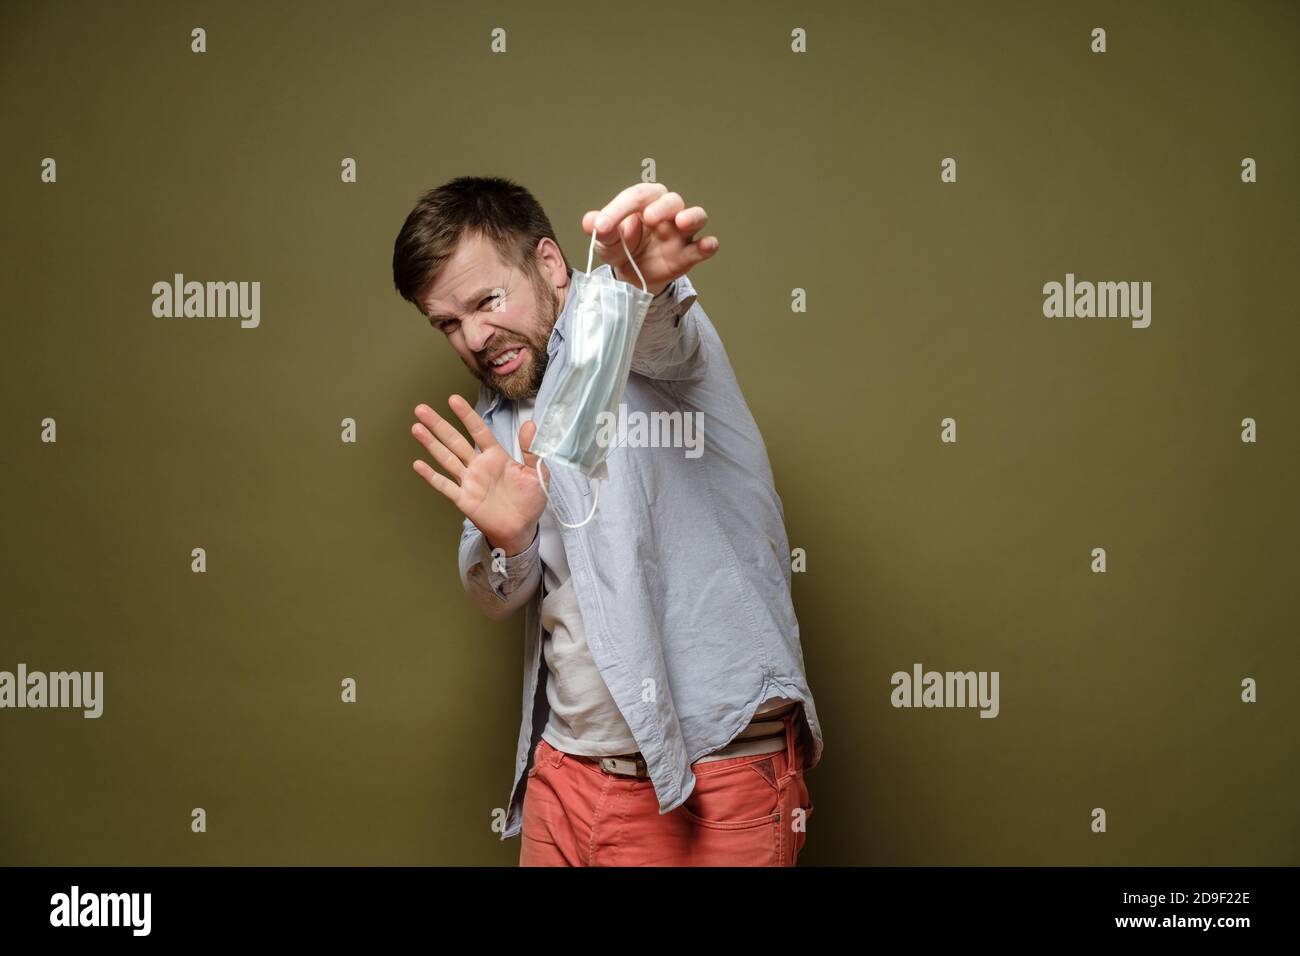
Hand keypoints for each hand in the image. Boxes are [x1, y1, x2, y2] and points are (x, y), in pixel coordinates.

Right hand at [411, 395, 547, 554]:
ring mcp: (469, 482)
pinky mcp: (464, 499)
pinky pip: (445, 486)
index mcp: (496, 456)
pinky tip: (418, 465)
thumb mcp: (537, 473)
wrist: (523, 529)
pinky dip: (431, 476)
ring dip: (431, 444)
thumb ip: (531, 450)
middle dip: (439, 425)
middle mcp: (478, 466)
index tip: (453, 399)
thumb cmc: (530, 501)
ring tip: (416, 428)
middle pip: (455, 441)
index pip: (479, 431)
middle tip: (422, 409)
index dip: (467, 415)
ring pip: (447, 459)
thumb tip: (531, 424)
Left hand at [581, 183, 718, 294]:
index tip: (602, 226)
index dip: (619, 209)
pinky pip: (705, 246)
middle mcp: (666, 212)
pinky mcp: (690, 253)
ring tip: (681, 222)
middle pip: (671, 200)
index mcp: (644, 202)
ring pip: (695, 216)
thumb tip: (590, 221)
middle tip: (649, 218)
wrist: (633, 277)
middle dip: (662, 207)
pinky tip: (707, 245)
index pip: (636, 197)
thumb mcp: (606, 240)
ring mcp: (681, 233)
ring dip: (691, 217)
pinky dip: (708, 245)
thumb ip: (601, 230)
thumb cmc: (622, 248)